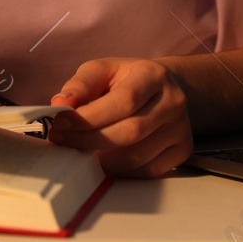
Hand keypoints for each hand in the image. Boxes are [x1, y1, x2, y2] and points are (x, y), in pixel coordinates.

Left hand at [45, 57, 192, 177]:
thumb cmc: (126, 80)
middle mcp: (173, 102)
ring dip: (101, 159)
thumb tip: (61, 104)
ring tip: (77, 150)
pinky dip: (119, 170)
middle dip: (89, 140)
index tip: (61, 123)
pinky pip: (146, 171)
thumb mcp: (103, 71)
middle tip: (62, 140)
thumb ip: (81, 85)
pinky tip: (102, 160)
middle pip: (131, 131)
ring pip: (137, 156)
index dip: (90, 116)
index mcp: (154, 75)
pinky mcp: (181, 151)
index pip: (124, 101)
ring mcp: (181, 129)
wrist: (162, 90)